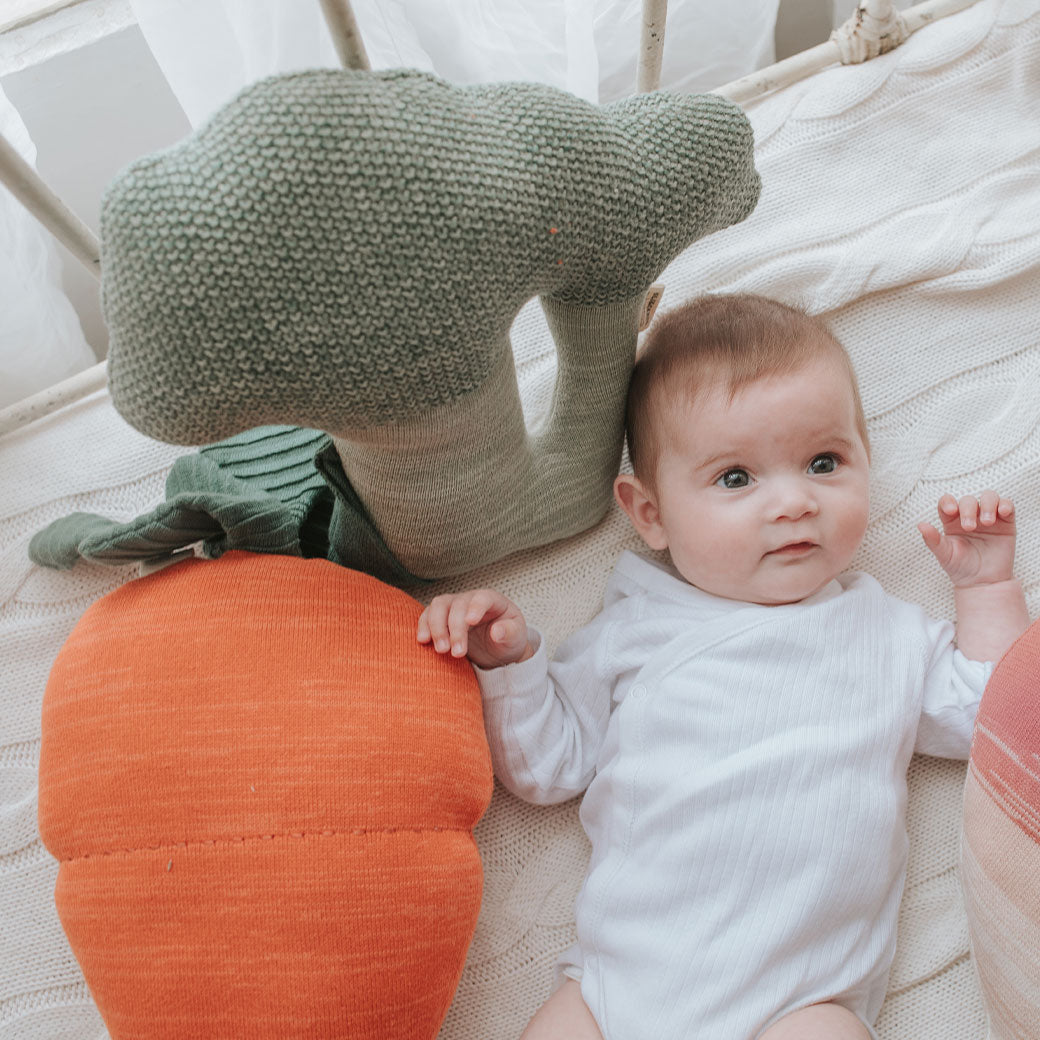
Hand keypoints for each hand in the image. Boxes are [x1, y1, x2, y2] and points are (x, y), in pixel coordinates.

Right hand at [417, 589, 534, 669]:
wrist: (496, 649)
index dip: (476, 607)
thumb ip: (510, 633)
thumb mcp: (516, 638)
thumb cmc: (507, 640)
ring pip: (438, 606)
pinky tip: (423, 641)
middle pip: (457, 605)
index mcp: (492, 600)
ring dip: (436, 627)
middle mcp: (470, 599)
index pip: (482, 598)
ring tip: (441, 650)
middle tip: (456, 652)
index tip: (471, 622)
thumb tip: (497, 632)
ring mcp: (454, 606)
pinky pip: (427, 616)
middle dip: (455, 628)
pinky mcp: (441, 618)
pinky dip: (423, 627)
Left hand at [918, 491, 1016, 587]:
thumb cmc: (960, 567)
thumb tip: (920, 525)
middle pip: (968, 500)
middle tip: (969, 527)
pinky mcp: (1006, 523)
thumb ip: (933, 540)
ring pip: (988, 497)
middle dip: (968, 510)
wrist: (984, 581)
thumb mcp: (945, 554)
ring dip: (988, 505)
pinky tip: (1003, 512)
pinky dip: (1006, 505)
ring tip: (987, 522)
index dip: (948, 502)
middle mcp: (969, 515)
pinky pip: (1007, 506)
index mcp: (951, 521)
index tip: (951, 511)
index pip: (947, 502)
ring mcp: (988, 517)